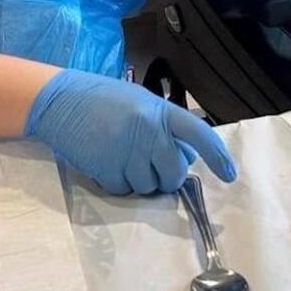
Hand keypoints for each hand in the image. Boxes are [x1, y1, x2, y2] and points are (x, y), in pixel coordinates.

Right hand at [25, 69, 235, 194]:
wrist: (61, 101)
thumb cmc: (104, 100)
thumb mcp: (141, 103)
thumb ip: (164, 127)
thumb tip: (185, 157)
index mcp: (160, 112)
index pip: (198, 134)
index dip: (217, 156)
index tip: (230, 175)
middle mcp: (148, 132)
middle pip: (175, 173)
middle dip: (169, 177)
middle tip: (155, 166)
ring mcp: (127, 152)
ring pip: (149, 187)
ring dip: (142, 181)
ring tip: (125, 158)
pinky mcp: (106, 170)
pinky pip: (124, 191)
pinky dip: (120, 184)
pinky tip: (109, 163)